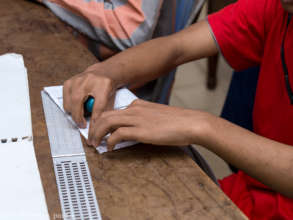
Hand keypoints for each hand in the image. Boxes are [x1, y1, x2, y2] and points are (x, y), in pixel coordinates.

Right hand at [63, 63, 115, 127]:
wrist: (102, 73)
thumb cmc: (107, 90)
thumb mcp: (111, 99)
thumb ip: (104, 112)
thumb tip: (96, 128)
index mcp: (103, 85)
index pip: (98, 106)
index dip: (94, 120)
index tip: (92, 131)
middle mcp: (89, 80)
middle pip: (77, 102)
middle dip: (78, 118)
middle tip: (82, 125)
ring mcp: (77, 79)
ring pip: (69, 102)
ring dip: (74, 112)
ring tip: (83, 111)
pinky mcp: (69, 81)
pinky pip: (65, 100)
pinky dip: (70, 105)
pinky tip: (78, 104)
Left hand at [87, 99, 210, 149]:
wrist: (191, 123)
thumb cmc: (178, 121)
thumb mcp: (157, 116)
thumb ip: (143, 119)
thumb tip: (134, 130)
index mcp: (138, 105)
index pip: (113, 110)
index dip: (102, 120)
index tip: (98, 129)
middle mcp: (134, 109)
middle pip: (105, 114)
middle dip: (94, 127)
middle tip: (91, 137)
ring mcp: (137, 118)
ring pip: (107, 122)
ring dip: (97, 134)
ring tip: (94, 143)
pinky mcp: (141, 130)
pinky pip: (117, 134)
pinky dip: (109, 141)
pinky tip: (109, 148)